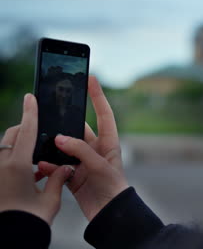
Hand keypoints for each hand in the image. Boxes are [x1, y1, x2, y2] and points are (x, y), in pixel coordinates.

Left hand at [0, 94, 71, 224]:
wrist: (11, 237)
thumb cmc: (31, 219)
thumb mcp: (50, 198)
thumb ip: (58, 178)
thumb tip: (66, 167)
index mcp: (17, 166)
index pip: (25, 131)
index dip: (30, 112)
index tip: (30, 97)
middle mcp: (2, 166)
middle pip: (12, 136)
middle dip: (24, 130)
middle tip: (40, 134)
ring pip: (6, 148)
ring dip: (19, 147)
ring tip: (37, 159)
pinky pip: (4, 162)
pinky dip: (15, 161)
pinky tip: (30, 174)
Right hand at [38, 76, 128, 220]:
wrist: (110, 214)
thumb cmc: (114, 188)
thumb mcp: (100, 166)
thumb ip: (80, 150)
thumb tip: (59, 139)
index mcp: (109, 143)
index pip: (104, 114)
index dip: (98, 96)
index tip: (91, 78)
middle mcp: (96, 150)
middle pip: (78, 131)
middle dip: (65, 125)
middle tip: (53, 116)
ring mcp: (84, 162)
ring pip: (65, 148)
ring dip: (55, 148)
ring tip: (45, 146)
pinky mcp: (73, 175)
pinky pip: (58, 165)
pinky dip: (50, 165)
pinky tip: (44, 166)